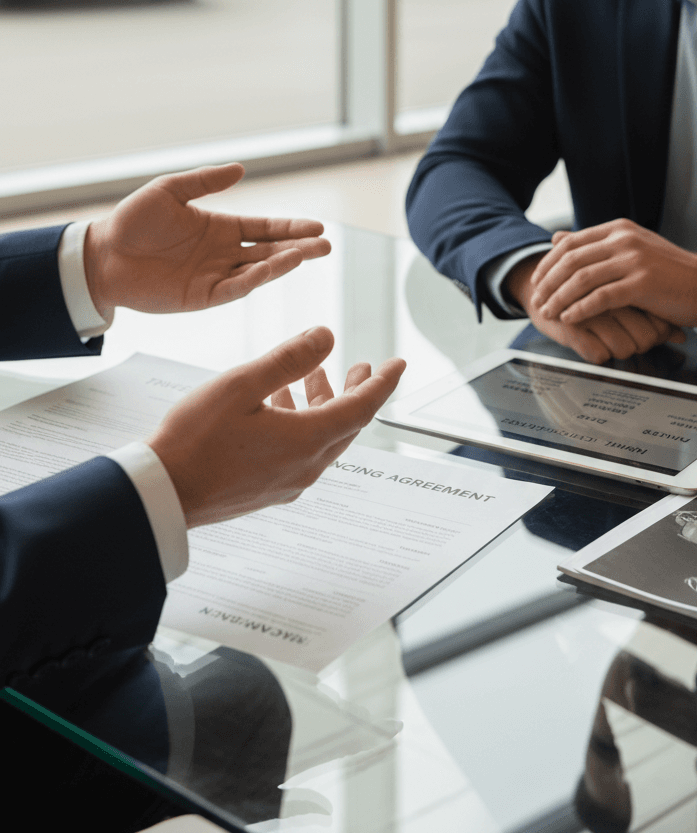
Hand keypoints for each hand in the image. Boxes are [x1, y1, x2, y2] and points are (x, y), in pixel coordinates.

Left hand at [83, 163, 330, 318]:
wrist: (103, 255)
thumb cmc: (133, 221)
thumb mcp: (170, 191)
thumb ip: (206, 181)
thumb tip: (241, 168)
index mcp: (221, 228)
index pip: (265, 228)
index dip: (290, 227)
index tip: (317, 227)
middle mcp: (224, 254)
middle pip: (270, 250)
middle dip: (299, 248)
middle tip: (326, 246)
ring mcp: (215, 276)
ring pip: (258, 270)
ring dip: (283, 263)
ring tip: (307, 254)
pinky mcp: (202, 297)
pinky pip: (234, 288)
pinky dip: (255, 279)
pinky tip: (272, 268)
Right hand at [147, 325, 405, 525]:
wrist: (162, 495)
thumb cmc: (194, 440)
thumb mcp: (242, 386)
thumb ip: (288, 360)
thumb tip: (326, 337)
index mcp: (307, 440)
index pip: (362, 408)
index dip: (383, 383)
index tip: (398, 364)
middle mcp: (305, 465)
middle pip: (346, 424)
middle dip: (355, 391)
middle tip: (361, 366)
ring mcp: (287, 481)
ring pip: (322, 437)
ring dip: (322, 404)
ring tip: (311, 375)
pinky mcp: (267, 489)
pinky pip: (301, 451)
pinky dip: (302, 422)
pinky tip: (278, 404)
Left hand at [528, 219, 696, 331]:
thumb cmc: (667, 271)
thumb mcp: (630, 248)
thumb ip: (594, 244)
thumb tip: (556, 238)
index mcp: (619, 229)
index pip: (570, 243)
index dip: (547, 263)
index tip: (536, 282)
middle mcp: (624, 240)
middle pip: (571, 260)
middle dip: (548, 283)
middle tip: (536, 302)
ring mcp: (634, 260)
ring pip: (582, 279)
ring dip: (559, 298)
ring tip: (548, 313)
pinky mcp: (643, 284)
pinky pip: (601, 298)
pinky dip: (581, 309)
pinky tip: (570, 319)